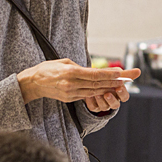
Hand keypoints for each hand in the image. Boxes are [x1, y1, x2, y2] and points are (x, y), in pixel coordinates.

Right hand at [17, 58, 139, 104]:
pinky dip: (99, 92)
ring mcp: (71, 93)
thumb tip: (94, 71)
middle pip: (98, 84)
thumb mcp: (64, 62)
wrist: (32, 83)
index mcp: (70, 73)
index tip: (121, 73)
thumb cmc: (48, 68)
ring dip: (110, 88)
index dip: (109, 74)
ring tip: (123, 84)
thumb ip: (80, 67)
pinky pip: (87, 95)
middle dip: (115, 82)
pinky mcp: (70, 99)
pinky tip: (109, 89)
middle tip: (129, 79)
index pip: (94, 74)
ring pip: (95, 91)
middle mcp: (71, 85)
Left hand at [84, 67, 140, 111]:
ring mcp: (103, 105)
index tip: (119, 87)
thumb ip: (126, 74)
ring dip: (101, 100)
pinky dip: (91, 101)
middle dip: (111, 100)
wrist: (91, 79)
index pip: (124, 97)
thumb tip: (139, 71)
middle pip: (115, 105)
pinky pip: (93, 107)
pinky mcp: (94, 107)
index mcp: (120, 94)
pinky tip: (89, 95)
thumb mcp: (116, 74)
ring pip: (104, 107)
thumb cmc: (107, 76)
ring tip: (96, 93)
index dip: (122, 93)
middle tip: (107, 94)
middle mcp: (113, 101)